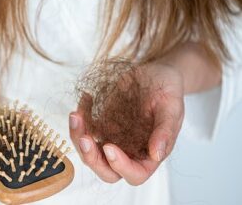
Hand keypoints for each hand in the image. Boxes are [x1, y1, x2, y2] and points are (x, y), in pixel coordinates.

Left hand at [69, 63, 183, 184]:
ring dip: (78, 136)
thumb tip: (157, 155)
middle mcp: (128, 152)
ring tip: (76, 115)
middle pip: (106, 170)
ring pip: (89, 151)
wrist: (155, 74)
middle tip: (83, 138)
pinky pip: (84, 129)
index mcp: (149, 155)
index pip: (135, 174)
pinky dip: (79, 118)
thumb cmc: (168, 91)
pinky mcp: (101, 125)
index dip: (120, 166)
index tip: (109, 147)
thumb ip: (165, 131)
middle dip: (91, 158)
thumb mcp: (172, 107)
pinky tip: (86, 98)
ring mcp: (112, 139)